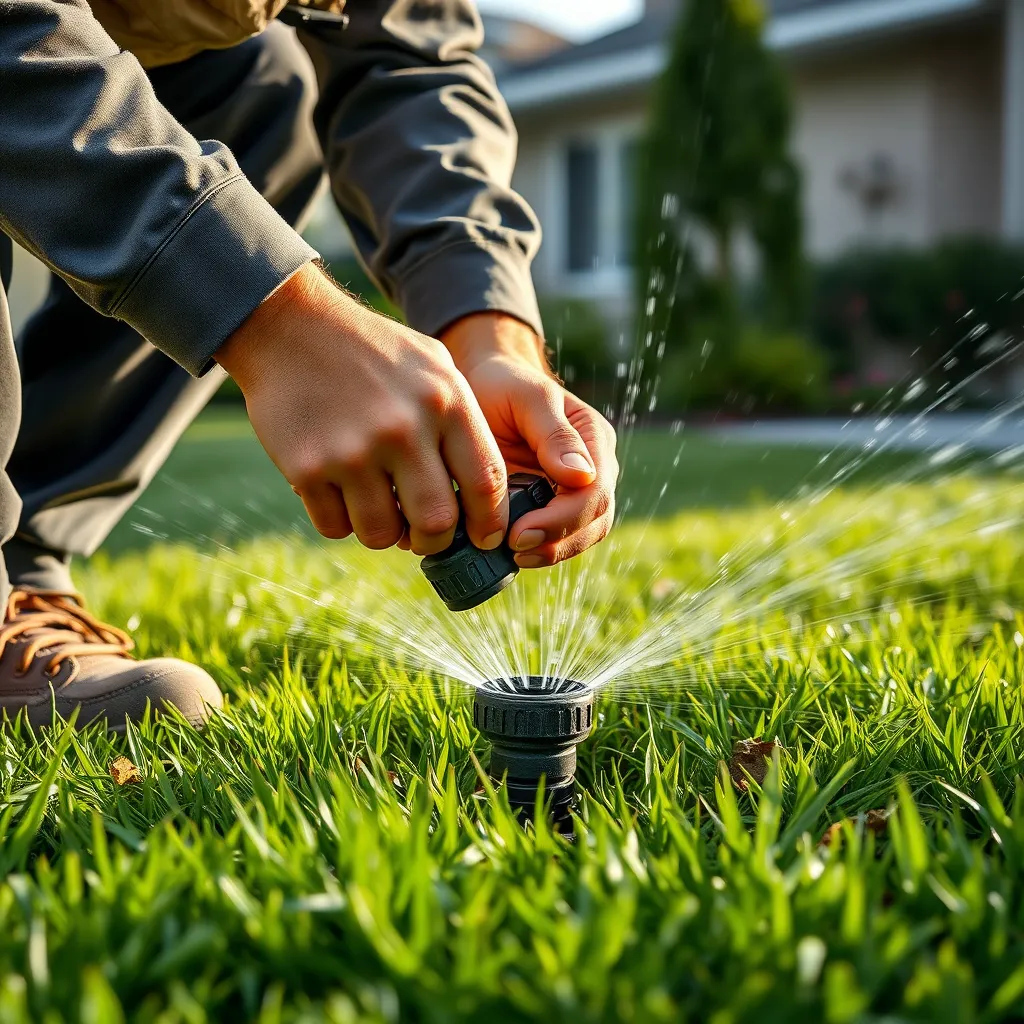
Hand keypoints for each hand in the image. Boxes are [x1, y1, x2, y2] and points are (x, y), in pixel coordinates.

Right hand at [215, 263, 507, 554]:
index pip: (487, 482)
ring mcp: (354, 450)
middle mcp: (405, 428)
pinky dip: (339, 520)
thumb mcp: (433, 365)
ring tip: (376, 507)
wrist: (289, 325)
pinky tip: (336, 490)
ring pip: (383, 534)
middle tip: (424, 536)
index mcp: (446, 402)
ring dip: (383, 532)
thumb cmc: (371, 351)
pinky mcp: (308, 467)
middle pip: (437, 522)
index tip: (483, 539)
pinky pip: (334, 526)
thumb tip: (485, 496)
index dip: (489, 523)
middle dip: (434, 541)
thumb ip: (462, 423)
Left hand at [441, 313, 616, 567]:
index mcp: (593, 439)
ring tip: (512, 556)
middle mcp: (593, 468)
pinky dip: (537, 550)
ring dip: (551, 553)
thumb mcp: (525, 397)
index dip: (562, 519)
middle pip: (595, 520)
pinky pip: (556, 538)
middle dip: (557, 541)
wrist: (482, 387)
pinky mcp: (551, 506)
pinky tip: (508, 553)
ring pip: (582, 536)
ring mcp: (574, 490)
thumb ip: (554, 434)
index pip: (593, 491)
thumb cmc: (502, 384)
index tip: (520, 532)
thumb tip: (581, 477)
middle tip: (514, 550)